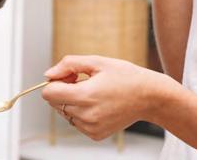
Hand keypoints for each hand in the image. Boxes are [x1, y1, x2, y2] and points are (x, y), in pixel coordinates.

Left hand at [41, 55, 171, 140]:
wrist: (148, 96)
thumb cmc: (125, 76)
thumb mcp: (97, 61)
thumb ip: (69, 65)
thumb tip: (48, 75)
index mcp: (85, 96)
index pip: (49, 94)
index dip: (55, 82)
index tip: (70, 76)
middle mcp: (86, 116)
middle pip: (55, 104)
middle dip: (64, 91)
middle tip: (84, 81)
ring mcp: (91, 128)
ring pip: (66, 113)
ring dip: (73, 102)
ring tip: (95, 93)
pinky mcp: (95, 135)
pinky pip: (77, 123)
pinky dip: (82, 113)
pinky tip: (99, 104)